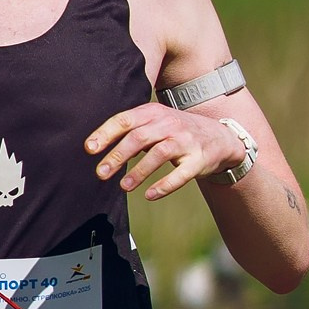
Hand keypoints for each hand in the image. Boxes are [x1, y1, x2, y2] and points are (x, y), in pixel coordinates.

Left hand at [85, 99, 248, 202]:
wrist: (219, 137)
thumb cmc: (175, 131)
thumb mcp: (155, 122)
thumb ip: (130, 129)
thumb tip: (93, 145)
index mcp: (153, 113)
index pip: (125, 120)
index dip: (106, 134)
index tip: (89, 149)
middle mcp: (169, 124)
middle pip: (139, 137)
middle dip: (118, 155)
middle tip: (100, 173)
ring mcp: (185, 141)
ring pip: (159, 154)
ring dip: (139, 171)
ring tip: (123, 187)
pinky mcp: (198, 160)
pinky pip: (181, 174)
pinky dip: (164, 186)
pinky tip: (149, 195)